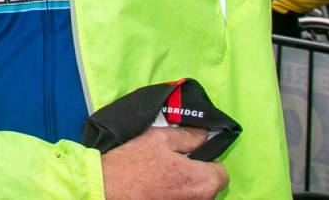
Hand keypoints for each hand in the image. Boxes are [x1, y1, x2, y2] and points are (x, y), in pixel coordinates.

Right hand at [102, 128, 227, 199]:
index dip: (207, 160)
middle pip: (208, 186)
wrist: (107, 187)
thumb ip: (188, 136)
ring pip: (194, 195)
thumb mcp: (159, 138)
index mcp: (203, 180)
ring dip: (184, 186)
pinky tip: (155, 188)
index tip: (190, 156)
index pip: (221, 172)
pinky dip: (173, 194)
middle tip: (172, 164)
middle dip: (196, 175)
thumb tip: (204, 134)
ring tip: (161, 176)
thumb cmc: (133, 162)